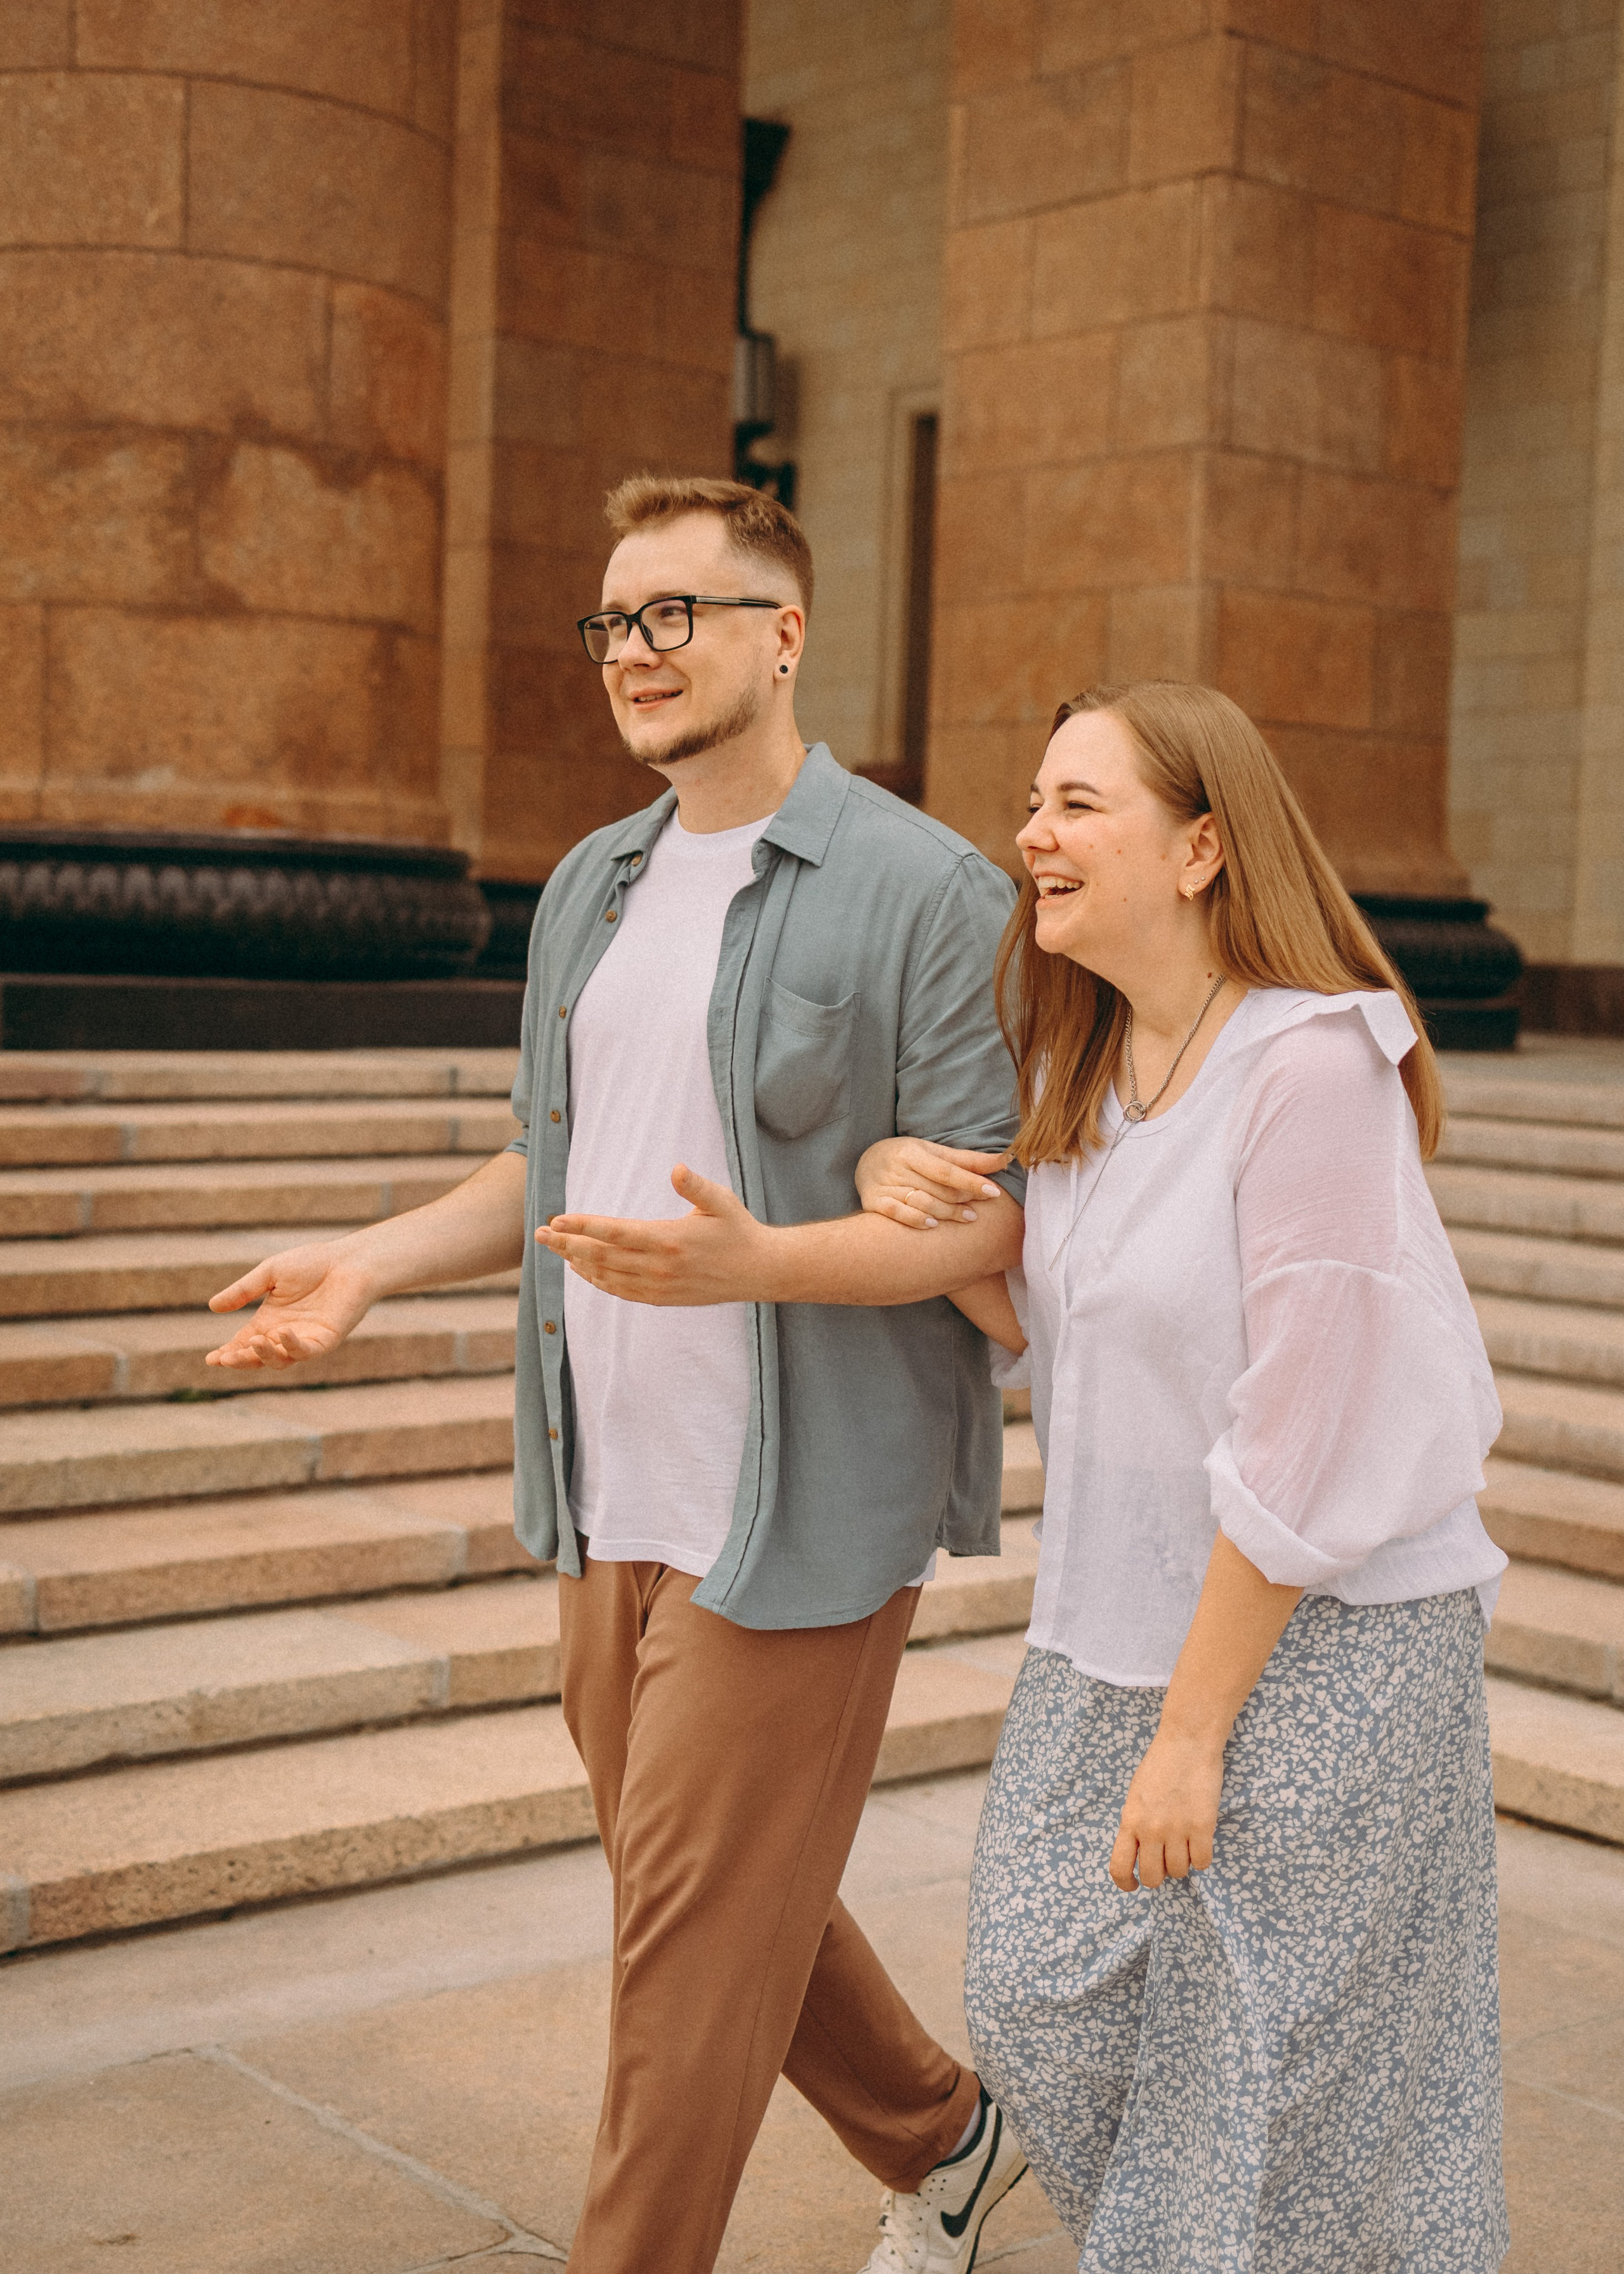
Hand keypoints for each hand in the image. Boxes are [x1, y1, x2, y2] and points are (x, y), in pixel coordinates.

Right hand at [206, 1241, 378, 1368]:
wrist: (349, 1260)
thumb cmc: (312, 1263)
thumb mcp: (270, 1274)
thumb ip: (244, 1291)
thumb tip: (212, 1307)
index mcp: (269, 1321)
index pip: (243, 1344)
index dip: (228, 1353)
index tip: (211, 1359)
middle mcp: (285, 1334)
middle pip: (258, 1358)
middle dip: (241, 1361)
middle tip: (225, 1359)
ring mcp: (306, 1339)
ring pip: (280, 1360)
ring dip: (264, 1355)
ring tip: (253, 1341)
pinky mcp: (326, 1340)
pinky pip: (306, 1351)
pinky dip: (292, 1346)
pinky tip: (281, 1333)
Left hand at [537, 1164, 772, 1305]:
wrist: (758, 1271)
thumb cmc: (738, 1230)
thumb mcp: (721, 1202)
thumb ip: (695, 1186)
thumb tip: (676, 1168)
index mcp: (669, 1239)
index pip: (614, 1233)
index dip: (582, 1226)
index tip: (557, 1219)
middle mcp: (659, 1266)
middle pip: (601, 1256)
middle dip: (566, 1244)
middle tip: (538, 1234)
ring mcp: (659, 1286)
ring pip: (606, 1276)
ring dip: (577, 1262)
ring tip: (555, 1249)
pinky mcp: (662, 1298)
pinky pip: (621, 1291)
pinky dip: (597, 1282)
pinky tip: (583, 1271)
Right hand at [855, 1138, 1009, 1229]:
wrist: (865, 1161)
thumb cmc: (908, 1157)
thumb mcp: (933, 1152)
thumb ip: (967, 1160)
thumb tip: (1004, 1159)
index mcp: (912, 1151)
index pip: (946, 1170)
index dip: (971, 1181)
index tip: (994, 1192)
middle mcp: (896, 1167)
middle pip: (936, 1188)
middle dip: (962, 1198)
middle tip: (980, 1207)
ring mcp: (883, 1186)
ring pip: (921, 1202)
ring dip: (947, 1212)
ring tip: (968, 1217)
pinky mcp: (872, 1202)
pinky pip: (896, 1213)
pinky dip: (916, 1220)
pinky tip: (933, 1225)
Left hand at [1109, 1728, 1225, 1891]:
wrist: (1187, 1742)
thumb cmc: (1160, 1765)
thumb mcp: (1135, 1795)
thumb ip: (1135, 1824)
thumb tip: (1139, 1851)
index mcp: (1130, 1820)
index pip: (1119, 1867)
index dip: (1125, 1883)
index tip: (1133, 1885)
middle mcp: (1151, 1830)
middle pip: (1153, 1877)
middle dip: (1159, 1874)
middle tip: (1165, 1859)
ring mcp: (1177, 1829)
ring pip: (1179, 1872)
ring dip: (1182, 1864)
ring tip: (1184, 1844)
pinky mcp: (1203, 1826)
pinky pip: (1202, 1862)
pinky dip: (1201, 1858)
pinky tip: (1200, 1843)